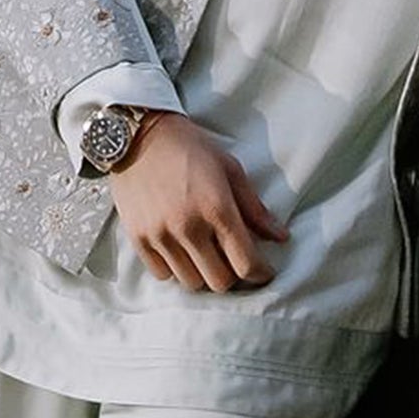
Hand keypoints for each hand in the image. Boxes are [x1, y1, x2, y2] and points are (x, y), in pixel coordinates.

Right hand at [108, 113, 288, 292]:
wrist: (138, 135)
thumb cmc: (190, 148)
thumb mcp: (230, 169)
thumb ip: (254, 208)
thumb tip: (280, 237)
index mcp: (216, 208)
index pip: (245, 263)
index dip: (260, 274)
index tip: (264, 271)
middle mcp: (188, 227)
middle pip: (219, 282)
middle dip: (232, 275)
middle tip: (233, 261)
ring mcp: (160, 235)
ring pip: (191, 283)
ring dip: (203, 274)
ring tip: (206, 255)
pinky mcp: (138, 238)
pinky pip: (162, 274)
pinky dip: (175, 270)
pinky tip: (181, 251)